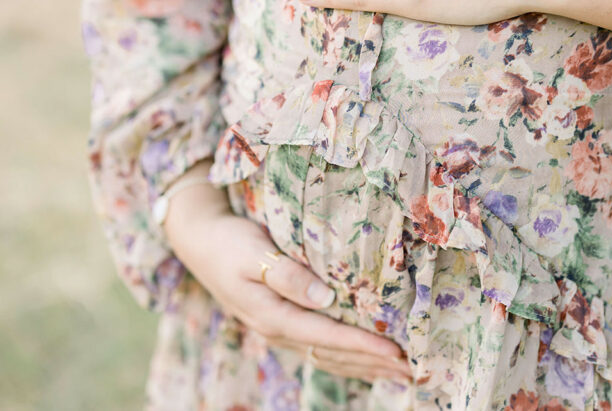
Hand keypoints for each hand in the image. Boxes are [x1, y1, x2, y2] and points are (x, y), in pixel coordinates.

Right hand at [162, 171, 411, 383]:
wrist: (201, 242)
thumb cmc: (230, 242)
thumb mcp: (254, 253)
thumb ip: (287, 276)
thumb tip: (325, 298)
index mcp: (272, 315)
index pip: (327, 337)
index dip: (362, 345)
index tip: (394, 351)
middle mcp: (277, 330)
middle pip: (332, 354)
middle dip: (371, 363)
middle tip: (410, 368)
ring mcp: (279, 330)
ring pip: (328, 356)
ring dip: (363, 365)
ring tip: (397, 370)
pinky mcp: (282, 322)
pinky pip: (320, 348)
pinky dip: (346, 357)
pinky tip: (365, 360)